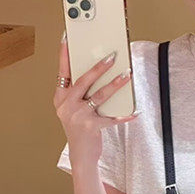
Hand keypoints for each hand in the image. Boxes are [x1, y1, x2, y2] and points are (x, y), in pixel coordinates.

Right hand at [53, 32, 137, 168]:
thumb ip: (79, 92)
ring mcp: (78, 116)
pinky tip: (134, 111)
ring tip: (127, 74)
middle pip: (83, 81)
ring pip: (99, 96)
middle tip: (111, 56)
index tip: (67, 38)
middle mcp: (66, 105)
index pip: (63, 72)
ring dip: (115, 84)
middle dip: (98, 67)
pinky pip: (111, 118)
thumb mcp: (73, 108)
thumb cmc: (79, 128)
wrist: (80, 155)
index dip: (64, 55)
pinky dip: (124, 114)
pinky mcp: (91, 127)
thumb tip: (97, 70)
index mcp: (60, 97)